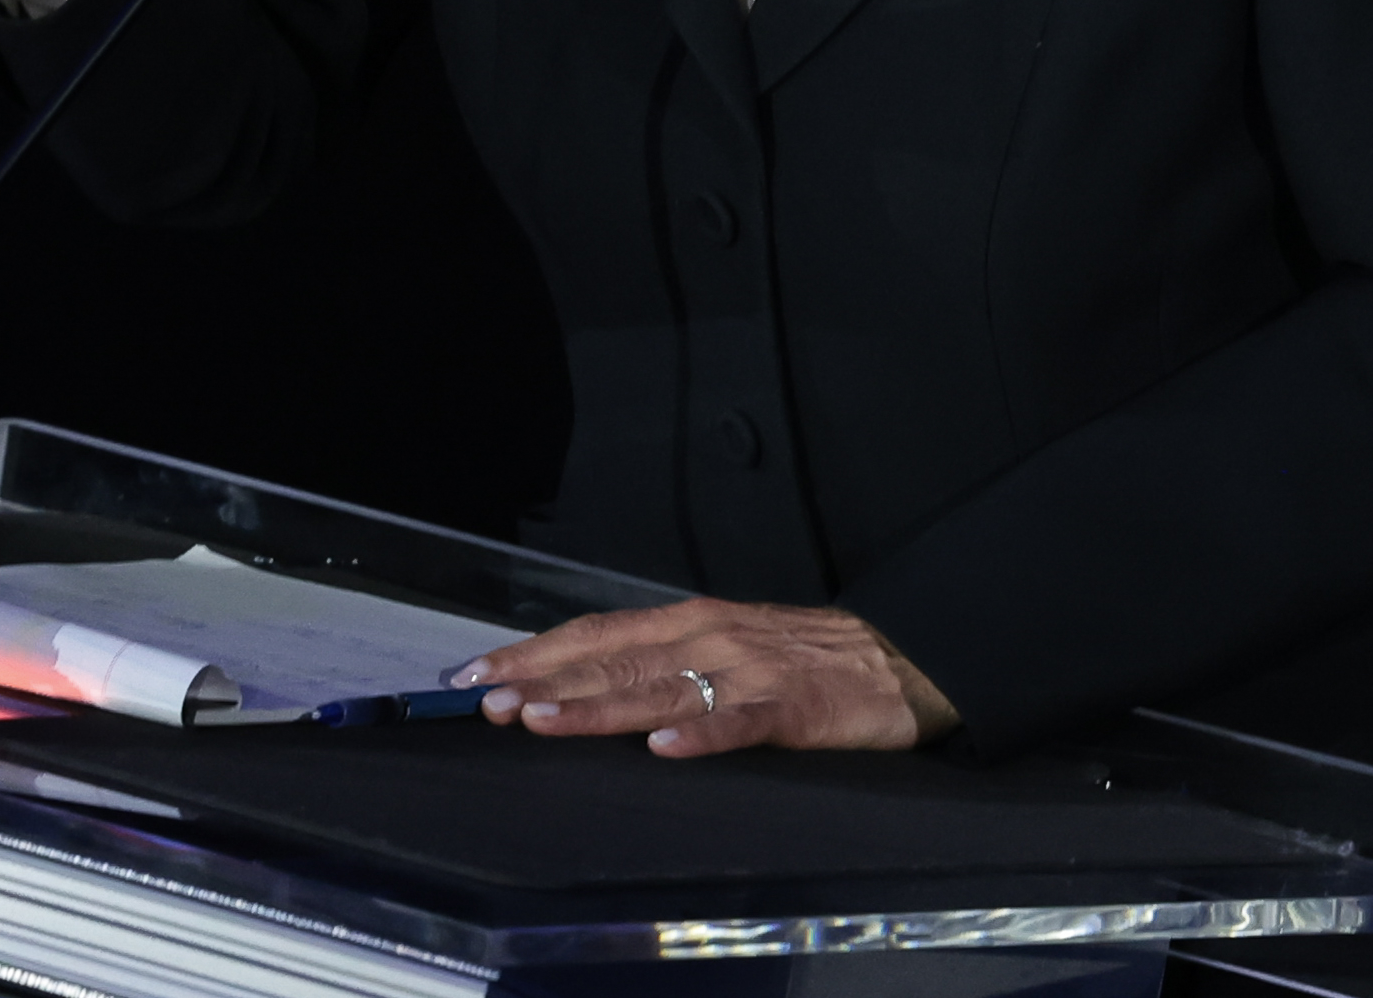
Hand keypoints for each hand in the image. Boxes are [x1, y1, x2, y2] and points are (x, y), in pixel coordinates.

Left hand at [454, 598, 960, 759]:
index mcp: (690, 622)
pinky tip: (664, 750)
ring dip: (596, 706)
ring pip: (658, 689)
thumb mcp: (725, 646)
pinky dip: (700, 735)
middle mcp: (708, 637)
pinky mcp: (791, 707)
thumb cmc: (804, 658)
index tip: (475, 674)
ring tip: (542, 721)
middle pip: (612, 660)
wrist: (896, 659)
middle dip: (544, 681)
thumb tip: (584, 681)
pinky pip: (738, 723)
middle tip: (487, 702)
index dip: (535, 652)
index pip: (595, 634)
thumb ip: (663, 662)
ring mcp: (748, 670)